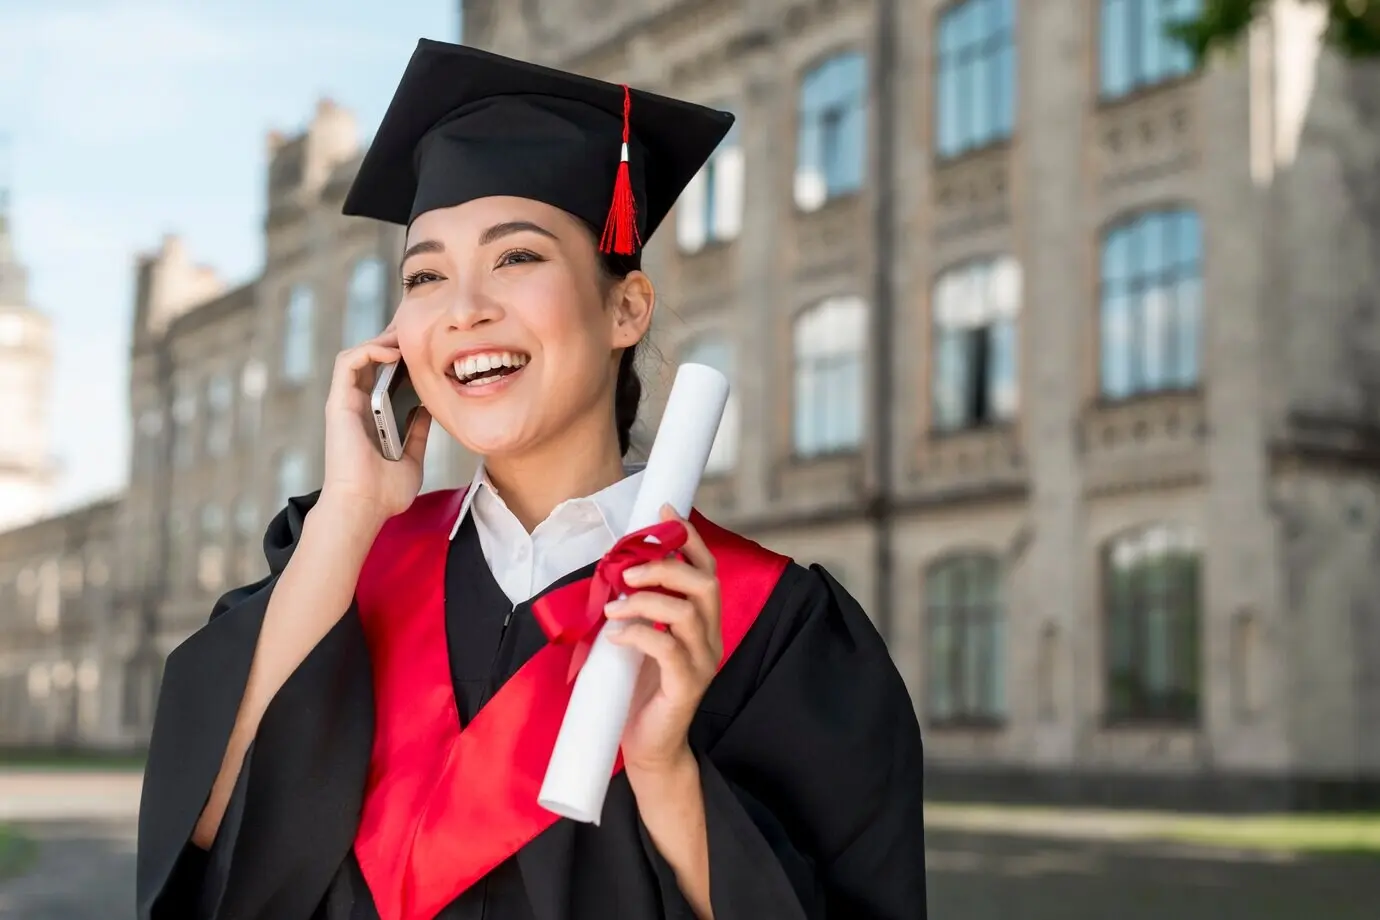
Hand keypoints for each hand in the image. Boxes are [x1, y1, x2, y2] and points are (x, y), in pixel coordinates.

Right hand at [319, 326, 431, 524]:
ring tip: (407, 336)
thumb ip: (418, 432)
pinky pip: (349, 363)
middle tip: (418, 329)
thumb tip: (430, 410)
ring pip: (358, 355)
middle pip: (370, 360)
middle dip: (393, 340)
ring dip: (382, 341)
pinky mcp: (339, 403)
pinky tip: (394, 353)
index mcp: (372, 417)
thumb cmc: (385, 491)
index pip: (383, 376)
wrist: (364, 507)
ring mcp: (346, 403)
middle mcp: (356, 406)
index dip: (401, 357)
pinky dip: (370, 351)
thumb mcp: (412, 456)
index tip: (426, 346)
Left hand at [605, 506, 722, 774]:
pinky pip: (667, 648)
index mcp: (703, 624)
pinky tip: (615, 637)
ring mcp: (702, 664)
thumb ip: (640, 609)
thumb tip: (617, 569)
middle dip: (664, 569)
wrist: (647, 749)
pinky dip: (637, 634)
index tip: (664, 513)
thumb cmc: (639, 691)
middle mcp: (711, 640)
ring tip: (613, 608)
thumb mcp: (639, 639)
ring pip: (687, 613)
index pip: (706, 571)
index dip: (689, 539)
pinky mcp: (687, 687)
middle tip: (624, 572)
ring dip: (645, 601)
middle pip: (704, 586)